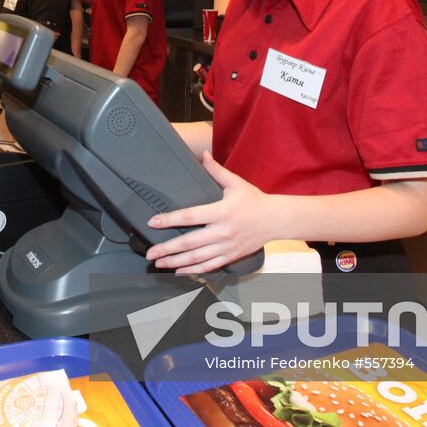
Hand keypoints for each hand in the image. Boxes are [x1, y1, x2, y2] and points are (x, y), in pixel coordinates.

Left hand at [144, 152, 273, 274]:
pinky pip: (209, 266)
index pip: (190, 216)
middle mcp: (223, 232)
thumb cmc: (254, 200)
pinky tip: (179, 271)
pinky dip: (193, 271)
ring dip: (176, 263)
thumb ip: (216, 171)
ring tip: (159, 263)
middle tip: (150, 253)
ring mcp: (227, 247)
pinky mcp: (230, 256)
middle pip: (190, 243)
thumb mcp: (235, 183)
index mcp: (221, 212)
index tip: (153, 222)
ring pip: (197, 258)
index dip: (169, 220)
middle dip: (167, 249)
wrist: (276, 220)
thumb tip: (203, 154)